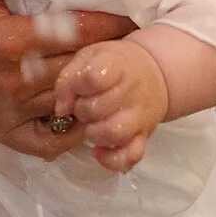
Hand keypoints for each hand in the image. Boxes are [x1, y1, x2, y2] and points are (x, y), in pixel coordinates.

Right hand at [0, 0, 134, 159]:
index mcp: (7, 40)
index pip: (79, 33)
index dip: (112, 23)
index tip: (136, 13)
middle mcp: (9, 81)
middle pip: (82, 70)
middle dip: (113, 55)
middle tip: (139, 41)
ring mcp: (3, 111)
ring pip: (70, 104)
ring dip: (97, 91)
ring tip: (121, 74)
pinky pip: (45, 142)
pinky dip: (71, 131)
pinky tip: (84, 110)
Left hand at [53, 39, 167, 172]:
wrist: (155, 73)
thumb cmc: (114, 65)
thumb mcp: (88, 57)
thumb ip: (68, 78)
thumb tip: (61, 110)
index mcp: (117, 66)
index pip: (92, 78)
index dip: (76, 86)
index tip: (77, 87)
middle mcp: (133, 92)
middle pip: (98, 109)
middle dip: (81, 110)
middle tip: (82, 106)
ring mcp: (140, 117)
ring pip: (115, 134)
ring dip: (94, 133)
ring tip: (91, 125)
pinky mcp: (144, 137)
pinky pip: (130, 156)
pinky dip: (111, 159)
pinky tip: (98, 151)